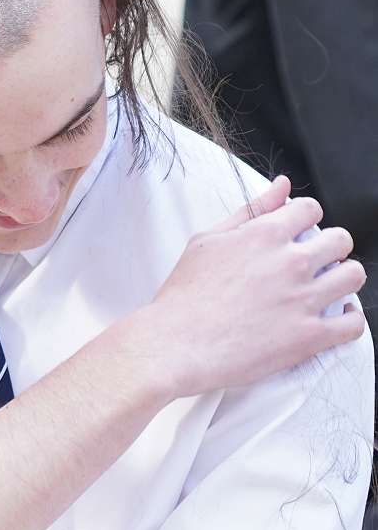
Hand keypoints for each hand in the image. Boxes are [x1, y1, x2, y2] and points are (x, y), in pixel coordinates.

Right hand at [127, 175, 365, 400]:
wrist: (175, 344)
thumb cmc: (185, 294)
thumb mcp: (208, 240)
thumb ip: (251, 210)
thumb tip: (283, 185)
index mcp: (265, 234)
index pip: (311, 209)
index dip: (307, 219)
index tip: (300, 234)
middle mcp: (291, 262)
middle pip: (340, 240)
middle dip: (331, 247)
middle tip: (315, 262)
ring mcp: (304, 300)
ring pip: (354, 276)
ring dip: (344, 279)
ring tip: (328, 288)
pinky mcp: (310, 337)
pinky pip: (353, 325)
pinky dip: (350, 320)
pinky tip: (335, 317)